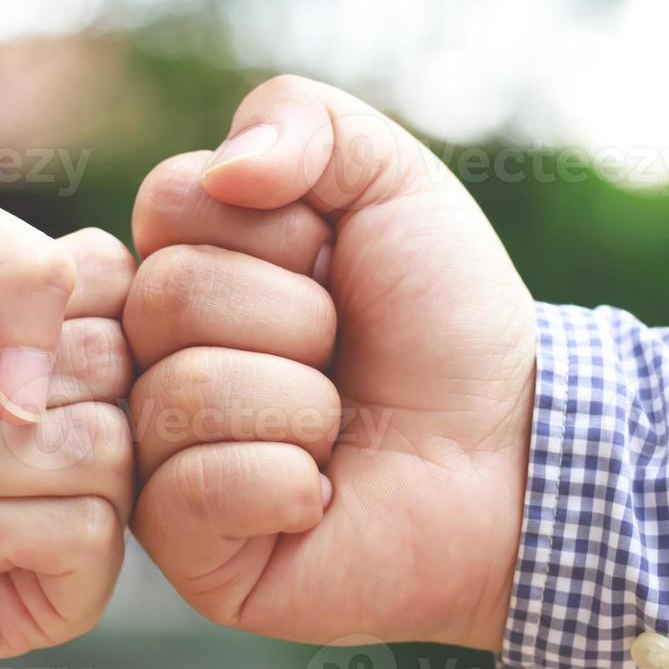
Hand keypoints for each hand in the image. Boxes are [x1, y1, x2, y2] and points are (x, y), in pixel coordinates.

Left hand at [0, 177, 136, 657]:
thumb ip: (14, 256)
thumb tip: (46, 392)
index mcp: (85, 331)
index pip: (140, 292)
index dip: (42, 299)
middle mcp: (103, 419)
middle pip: (128, 374)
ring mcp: (87, 509)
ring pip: (110, 456)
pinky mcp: (58, 596)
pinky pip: (93, 546)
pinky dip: (11, 526)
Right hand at [124, 76, 535, 650]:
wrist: (515, 455)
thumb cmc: (447, 323)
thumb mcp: (394, 182)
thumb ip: (303, 119)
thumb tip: (223, 169)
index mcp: (185, 266)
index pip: (167, 204)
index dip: (275, 232)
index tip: (333, 266)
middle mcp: (153, 357)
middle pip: (167, 297)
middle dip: (296, 320)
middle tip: (347, 356)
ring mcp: (160, 454)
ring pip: (179, 391)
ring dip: (300, 404)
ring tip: (341, 428)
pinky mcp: (188, 548)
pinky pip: (192, 490)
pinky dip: (283, 482)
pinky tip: (322, 495)